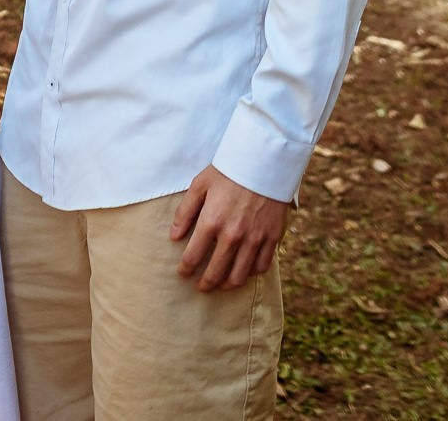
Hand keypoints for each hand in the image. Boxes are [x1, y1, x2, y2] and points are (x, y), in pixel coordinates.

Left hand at [170, 166, 286, 292]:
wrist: (264, 161)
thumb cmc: (228, 171)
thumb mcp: (199, 185)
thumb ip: (185, 212)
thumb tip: (174, 236)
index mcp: (211, 222)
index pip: (193, 257)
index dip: (185, 269)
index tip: (183, 273)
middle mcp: (232, 235)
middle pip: (216, 273)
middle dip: (205, 284)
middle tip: (200, 287)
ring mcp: (254, 239)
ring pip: (239, 276)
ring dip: (227, 285)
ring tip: (221, 284)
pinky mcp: (272, 237)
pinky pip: (261, 266)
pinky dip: (251, 273)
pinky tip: (244, 271)